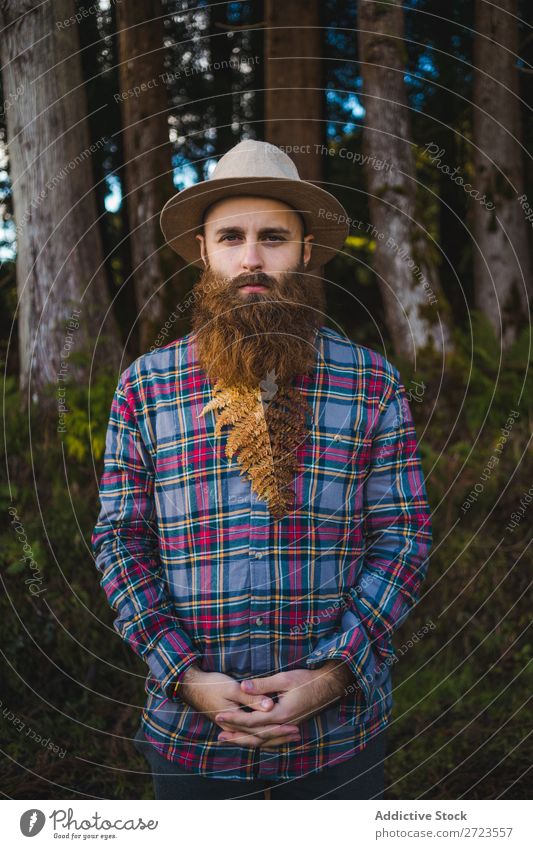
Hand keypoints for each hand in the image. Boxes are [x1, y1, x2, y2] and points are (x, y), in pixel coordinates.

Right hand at [178, 665, 300, 748]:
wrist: (191, 686)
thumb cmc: (211, 684)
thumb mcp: (231, 688)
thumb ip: (251, 698)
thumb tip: (270, 706)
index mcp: (235, 721)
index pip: (261, 729)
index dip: (279, 729)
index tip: (295, 727)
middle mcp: (233, 729)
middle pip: (260, 738)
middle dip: (279, 737)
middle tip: (297, 734)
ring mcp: (231, 728)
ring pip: (255, 739)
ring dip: (272, 738)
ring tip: (289, 736)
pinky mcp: (230, 724)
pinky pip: (249, 736)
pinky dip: (261, 737)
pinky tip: (270, 736)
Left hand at [213, 662, 356, 745]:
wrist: (329, 686)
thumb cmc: (307, 679)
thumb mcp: (284, 678)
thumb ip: (263, 684)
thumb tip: (243, 686)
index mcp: (281, 714)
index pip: (252, 720)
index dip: (234, 719)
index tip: (219, 716)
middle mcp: (284, 724)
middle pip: (256, 735)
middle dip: (237, 734)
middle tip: (219, 734)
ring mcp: (289, 726)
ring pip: (264, 739)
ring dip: (246, 740)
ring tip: (231, 739)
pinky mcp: (291, 724)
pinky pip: (273, 738)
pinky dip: (260, 740)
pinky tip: (253, 739)